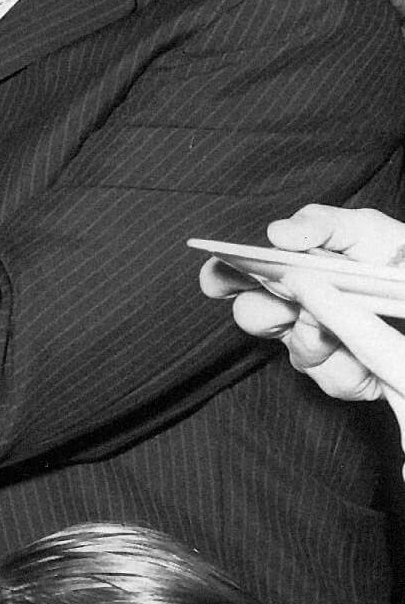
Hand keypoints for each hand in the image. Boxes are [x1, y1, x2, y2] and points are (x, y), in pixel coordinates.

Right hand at [199, 204, 404, 406]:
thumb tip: (277, 234)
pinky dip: (354, 363)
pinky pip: (333, 379)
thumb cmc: (398, 259)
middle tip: (292, 301)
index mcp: (289, 271)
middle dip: (266, 311)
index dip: (221, 277)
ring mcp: (318, 345)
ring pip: (297, 353)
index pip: (239, 274)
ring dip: (321, 336)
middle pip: (252, 316)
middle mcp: (295, 309)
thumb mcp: (367, 231)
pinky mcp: (346, 378)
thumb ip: (322, 225)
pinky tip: (371, 349)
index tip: (216, 280)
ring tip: (352, 319)